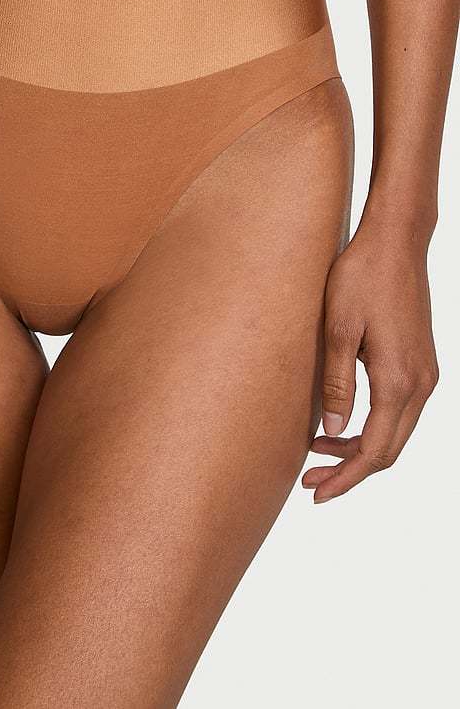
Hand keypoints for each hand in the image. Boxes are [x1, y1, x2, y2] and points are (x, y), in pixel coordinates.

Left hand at [302, 220, 438, 502]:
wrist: (395, 241)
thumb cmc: (361, 277)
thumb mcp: (337, 330)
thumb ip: (336, 384)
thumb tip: (331, 432)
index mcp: (399, 381)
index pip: (375, 451)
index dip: (346, 478)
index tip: (316, 492)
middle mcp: (420, 383)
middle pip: (389, 449)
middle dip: (350, 471)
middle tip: (309, 480)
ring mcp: (425, 373)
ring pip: (395, 431)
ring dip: (359, 448)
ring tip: (316, 452)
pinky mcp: (420, 362)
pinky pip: (399, 410)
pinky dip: (371, 426)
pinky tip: (340, 423)